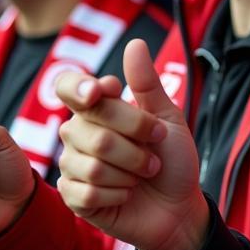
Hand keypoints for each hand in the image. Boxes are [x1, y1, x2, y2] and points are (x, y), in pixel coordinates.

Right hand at [55, 38, 210, 249]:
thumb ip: (148, 84)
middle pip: (92, 129)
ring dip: (131, 171)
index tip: (100, 92)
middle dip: (136, 144)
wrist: (179, 206)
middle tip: (154, 155)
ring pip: (93, 162)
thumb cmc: (173, 159)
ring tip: (143, 175)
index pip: (71, 87)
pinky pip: (88, 191)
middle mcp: (78, 132)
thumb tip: (135, 43)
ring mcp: (72, 164)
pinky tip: (126, 194)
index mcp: (99, 107)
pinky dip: (119, 194)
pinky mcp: (73, 196)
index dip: (80, 88)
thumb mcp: (168, 119)